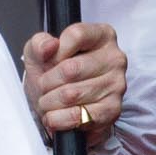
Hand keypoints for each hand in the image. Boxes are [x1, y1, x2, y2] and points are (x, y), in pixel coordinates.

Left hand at [23, 23, 125, 145]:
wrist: (58, 104)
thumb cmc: (53, 75)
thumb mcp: (38, 52)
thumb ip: (39, 43)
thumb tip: (49, 46)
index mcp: (102, 36)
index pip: (76, 35)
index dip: (54, 53)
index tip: (49, 62)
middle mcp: (114, 58)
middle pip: (71, 69)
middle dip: (47, 83)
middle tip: (44, 87)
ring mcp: (116, 84)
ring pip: (71, 95)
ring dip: (50, 102)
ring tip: (49, 102)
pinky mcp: (112, 110)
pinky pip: (78, 116)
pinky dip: (58, 119)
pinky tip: (55, 116)